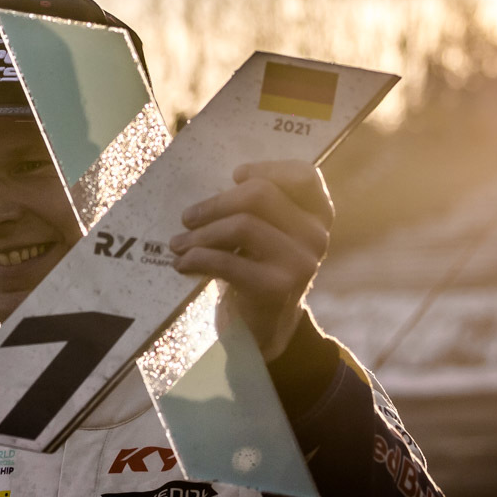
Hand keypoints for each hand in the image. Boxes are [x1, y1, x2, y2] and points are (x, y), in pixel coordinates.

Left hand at [168, 160, 332, 360]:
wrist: (266, 328)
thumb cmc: (259, 269)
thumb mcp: (267, 234)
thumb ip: (256, 208)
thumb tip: (210, 189)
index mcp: (318, 215)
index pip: (303, 175)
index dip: (267, 169)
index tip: (235, 176)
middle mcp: (316, 235)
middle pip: (261, 194)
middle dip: (215, 203)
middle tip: (187, 217)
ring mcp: (300, 262)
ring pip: (242, 225)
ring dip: (200, 234)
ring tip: (177, 244)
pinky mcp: (276, 288)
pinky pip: (227, 261)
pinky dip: (197, 258)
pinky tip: (182, 264)